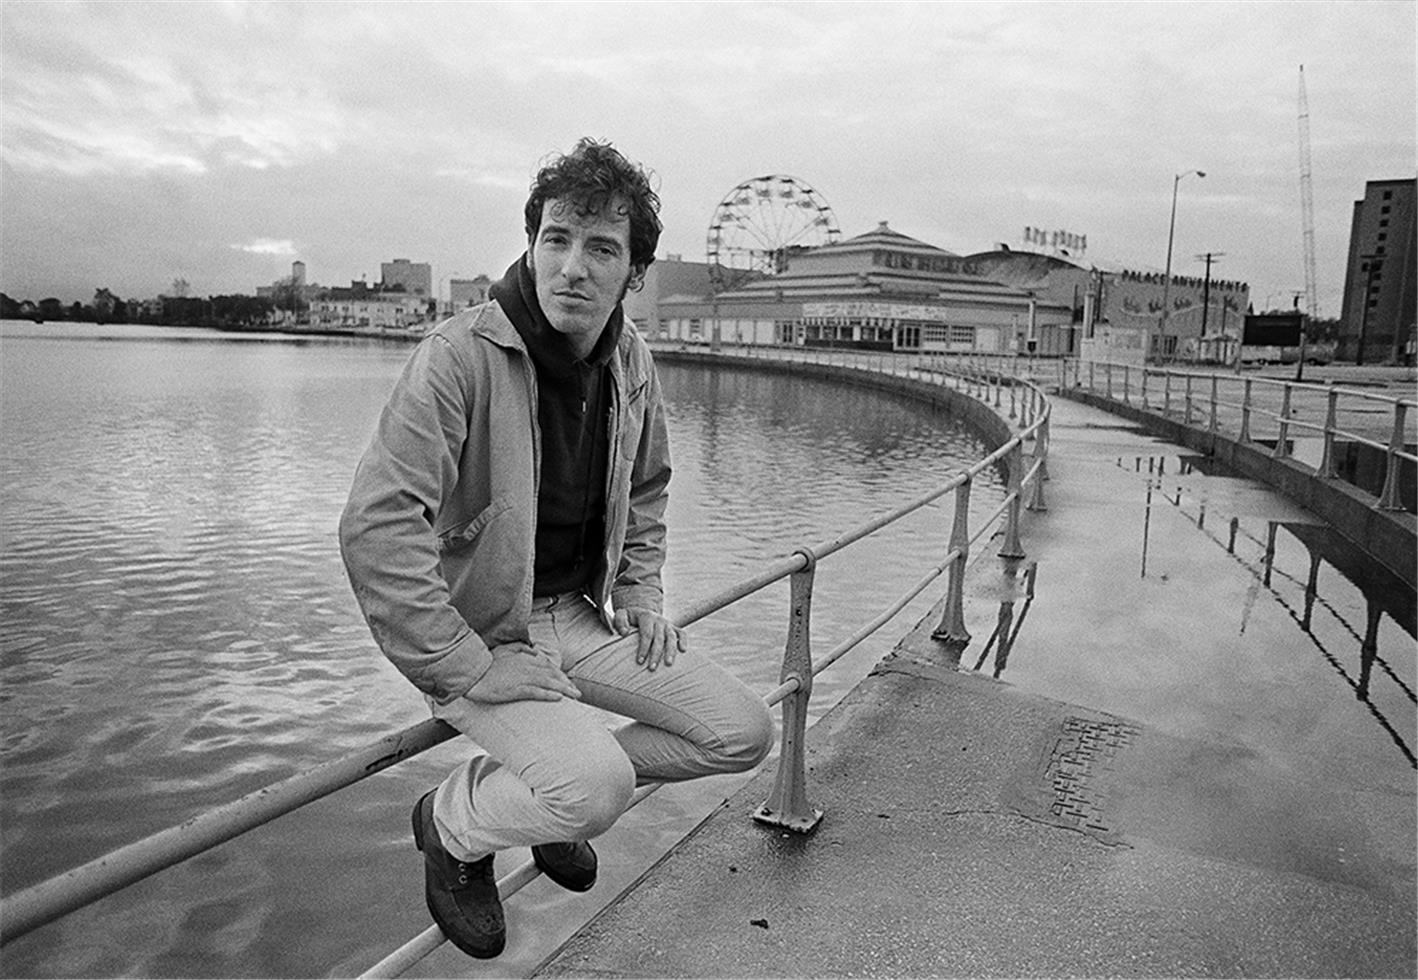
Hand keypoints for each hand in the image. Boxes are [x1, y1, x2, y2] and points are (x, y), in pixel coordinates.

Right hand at [464, 642, 580, 703]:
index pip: (548, 666)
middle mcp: (527, 667)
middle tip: (576, 692)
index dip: (560, 675)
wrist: (473, 673)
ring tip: (574, 696)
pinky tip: (558, 698)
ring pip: (548, 683)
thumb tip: (534, 650)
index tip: (568, 682)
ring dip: (564, 689)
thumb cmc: (487, 663)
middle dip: (566, 683)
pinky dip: (548, 694)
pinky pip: (536, 692)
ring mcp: (522, 678)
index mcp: (525, 658)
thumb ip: (520, 648)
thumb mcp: (504, 649)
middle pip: (552, 674)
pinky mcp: (516, 689)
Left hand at [612, 608, 685, 670]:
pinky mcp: (674, 628)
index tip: (640, 661)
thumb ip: (620, 621)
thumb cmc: (629, 618)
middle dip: (656, 654)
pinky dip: (684, 641)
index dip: (644, 648)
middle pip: (659, 638)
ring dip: (671, 651)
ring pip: (672, 637)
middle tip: (652, 668)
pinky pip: (682, 633)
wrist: (641, 612)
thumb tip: (624, 633)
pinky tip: (683, 651)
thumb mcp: (621, 614)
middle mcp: (659, 620)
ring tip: (668, 664)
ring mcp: (668, 624)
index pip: (646, 634)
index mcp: (646, 617)